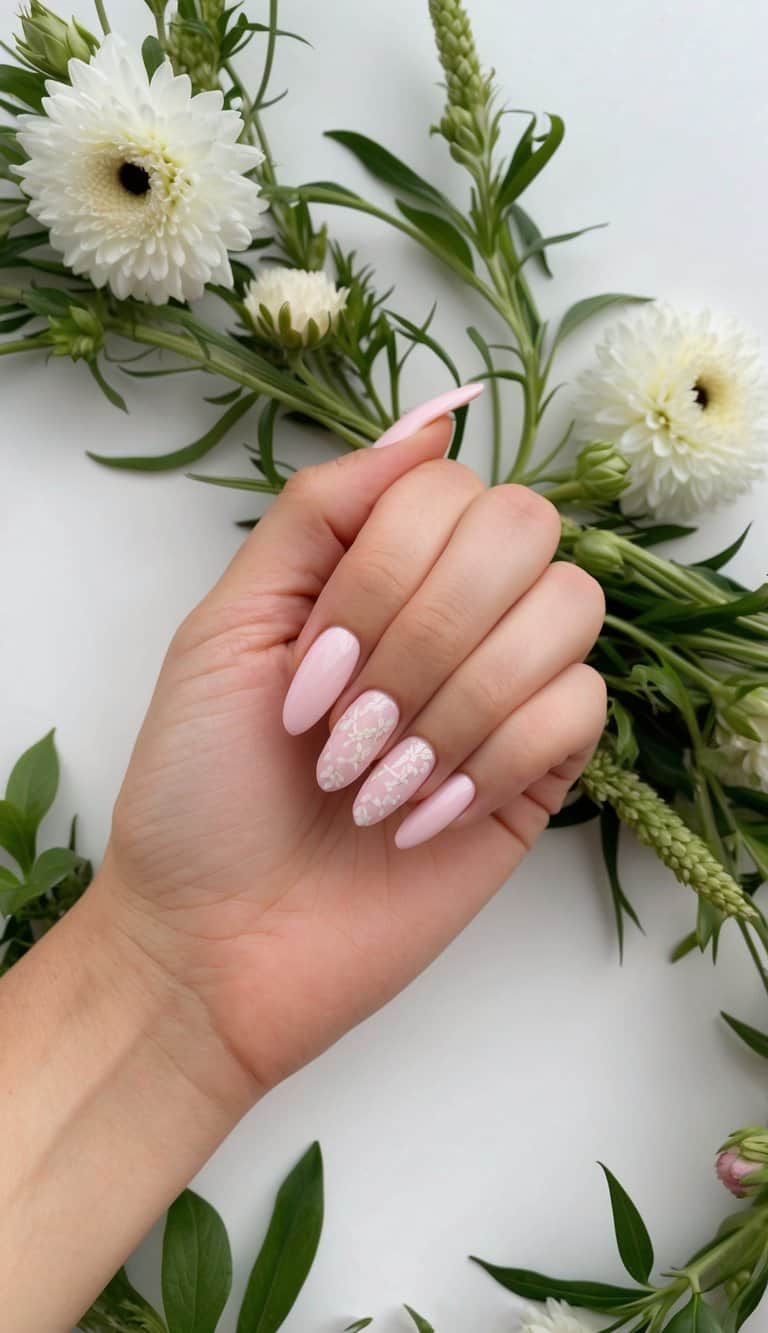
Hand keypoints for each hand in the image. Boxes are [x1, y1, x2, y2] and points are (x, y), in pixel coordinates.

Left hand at [99, 410, 605, 1103]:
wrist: (215, 942)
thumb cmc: (199, 789)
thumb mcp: (226, 624)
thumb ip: (323, 511)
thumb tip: (432, 418)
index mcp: (375, 567)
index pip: (446, 486)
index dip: (383, 569)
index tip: (311, 665)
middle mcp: (451, 613)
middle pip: (523, 529)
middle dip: (425, 630)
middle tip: (349, 722)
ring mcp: (502, 689)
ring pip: (566, 611)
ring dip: (456, 699)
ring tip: (374, 779)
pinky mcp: (539, 772)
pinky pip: (578, 708)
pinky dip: (491, 758)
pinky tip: (422, 815)